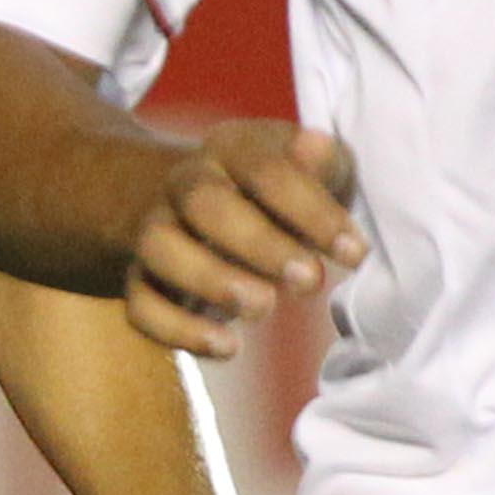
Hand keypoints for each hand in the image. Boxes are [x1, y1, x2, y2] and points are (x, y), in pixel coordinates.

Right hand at [123, 120, 363, 361]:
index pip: (264, 168)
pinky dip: (178, 330)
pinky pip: (140, 304)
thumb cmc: (276, 193)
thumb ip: (320, 163)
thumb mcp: (307, 169)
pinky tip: (227, 347)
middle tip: (310, 281)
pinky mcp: (140, 279)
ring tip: (263, 308)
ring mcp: (156, 228)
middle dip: (259, 243)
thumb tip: (316, 148)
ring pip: (159, 246)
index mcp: (231, 147)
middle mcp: (186, 182)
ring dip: (210, 279)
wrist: (195, 202)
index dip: (310, 211)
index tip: (354, 253)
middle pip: (204, 201)